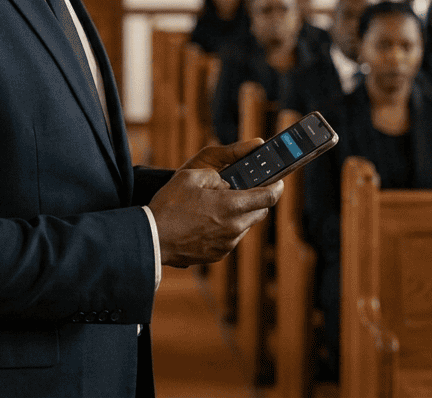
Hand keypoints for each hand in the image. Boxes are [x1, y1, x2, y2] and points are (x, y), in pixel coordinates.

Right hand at [147, 138, 283, 267]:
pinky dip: (226, 228)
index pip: (268, 197)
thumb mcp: (191, 177)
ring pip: (245, 225)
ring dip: (239, 214)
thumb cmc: (169, 206)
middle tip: (245, 190)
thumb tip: (225, 183)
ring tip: (217, 206)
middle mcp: (234, 227)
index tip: (279, 181)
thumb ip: (215, 176)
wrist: (152, 239)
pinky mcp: (218, 254)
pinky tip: (207, 221)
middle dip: (256, 199)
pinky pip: (231, 237)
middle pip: (259, 212)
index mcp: (231, 206)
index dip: (277, 187)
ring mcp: (227, 244)